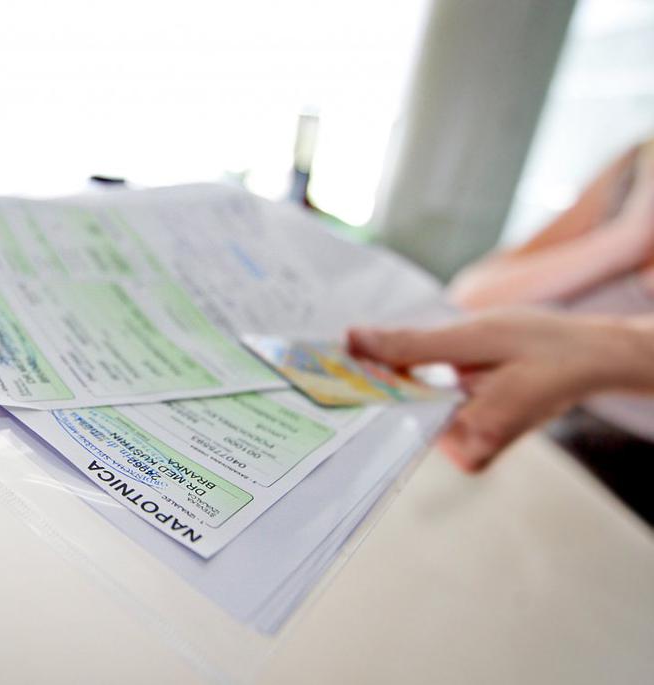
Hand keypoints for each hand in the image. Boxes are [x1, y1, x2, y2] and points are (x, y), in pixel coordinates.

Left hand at [349, 309, 653, 472]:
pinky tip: (393, 361)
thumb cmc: (545, 345)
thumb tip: (355, 341)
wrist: (589, 355)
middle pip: (398, 414)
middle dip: (372, 380)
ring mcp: (465, 446)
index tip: (321, 368)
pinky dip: (409, 381)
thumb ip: (412, 344)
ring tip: (360, 353)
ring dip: (390, 378)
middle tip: (336, 350)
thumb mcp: (474, 335)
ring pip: (407, 408)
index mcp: (472, 436)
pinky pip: (421, 406)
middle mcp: (465, 452)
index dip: (359, 387)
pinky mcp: (465, 433)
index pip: (395, 415)